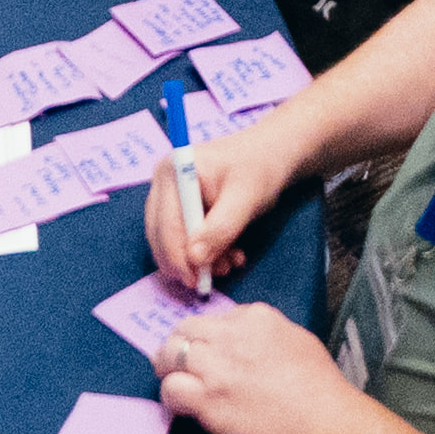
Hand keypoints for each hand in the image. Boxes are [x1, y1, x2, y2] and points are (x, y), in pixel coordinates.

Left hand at [148, 296, 349, 433]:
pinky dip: (170, 396)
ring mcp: (216, 368)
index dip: (208, 338)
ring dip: (168, 369)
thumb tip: (245, 344)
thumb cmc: (320, 387)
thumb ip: (266, 334)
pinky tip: (180, 405)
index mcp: (254, 317)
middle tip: (177, 365)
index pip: (215, 318)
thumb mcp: (296, 339)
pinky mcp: (207, 400)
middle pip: (185, 330)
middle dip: (178, 346)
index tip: (211, 355)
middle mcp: (229, 336)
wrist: (324, 423)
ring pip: (169, 355)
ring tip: (174, 383)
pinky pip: (170, 389)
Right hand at [155, 118, 305, 298]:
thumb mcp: (245, 198)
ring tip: (228, 264)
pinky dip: (203, 252)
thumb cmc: (260, 167)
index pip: (166, 224)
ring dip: (197, 259)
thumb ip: (220, 228)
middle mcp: (164, 181)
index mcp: (174, 171)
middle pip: (162, 234)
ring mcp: (170, 194)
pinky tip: (227, 255)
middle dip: (186, 260)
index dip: (177, 257)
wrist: (272, 152)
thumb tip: (194, 259)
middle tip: (211, 279)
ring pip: (172, 239)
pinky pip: (183, 237)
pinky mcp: (180, 206)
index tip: (195, 281)